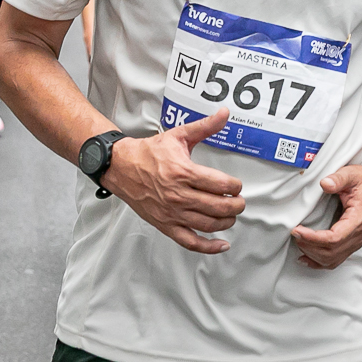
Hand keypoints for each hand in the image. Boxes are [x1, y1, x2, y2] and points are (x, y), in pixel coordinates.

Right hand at [102, 109, 244, 254]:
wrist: (121, 167)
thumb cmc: (149, 153)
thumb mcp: (179, 135)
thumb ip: (205, 126)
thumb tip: (224, 114)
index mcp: (184, 172)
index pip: (221, 185)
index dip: (235, 186)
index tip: (236, 185)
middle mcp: (179, 195)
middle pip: (219, 206)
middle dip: (236, 205)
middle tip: (239, 202)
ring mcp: (172, 212)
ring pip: (208, 224)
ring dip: (226, 222)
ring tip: (231, 215)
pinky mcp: (166, 224)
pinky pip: (190, 242)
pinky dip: (208, 247)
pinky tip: (221, 244)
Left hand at [291, 160, 361, 269]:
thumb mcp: (352, 174)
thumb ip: (338, 178)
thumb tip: (324, 184)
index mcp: (358, 220)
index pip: (334, 239)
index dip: (313, 238)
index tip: (298, 230)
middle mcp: (359, 234)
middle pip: (331, 252)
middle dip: (309, 246)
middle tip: (295, 234)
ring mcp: (357, 240)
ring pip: (333, 259)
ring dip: (313, 255)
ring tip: (299, 243)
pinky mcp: (354, 241)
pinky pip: (337, 259)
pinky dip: (320, 261)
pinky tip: (307, 257)